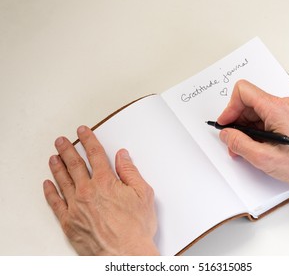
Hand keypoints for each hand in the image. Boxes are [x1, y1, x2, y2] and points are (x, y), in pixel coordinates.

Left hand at [43, 125, 158, 254]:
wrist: (125, 254)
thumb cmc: (135, 228)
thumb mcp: (143, 194)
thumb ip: (131, 172)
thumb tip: (123, 157)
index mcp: (105, 182)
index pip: (95, 154)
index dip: (88, 140)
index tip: (83, 132)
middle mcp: (87, 191)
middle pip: (74, 164)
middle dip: (67, 149)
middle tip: (61, 141)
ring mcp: (75, 206)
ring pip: (63, 180)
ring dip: (57, 166)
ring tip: (54, 157)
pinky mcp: (69, 222)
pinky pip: (55, 203)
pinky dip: (50, 192)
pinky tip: (48, 184)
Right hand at [218, 80, 288, 188]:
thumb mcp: (264, 158)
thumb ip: (240, 144)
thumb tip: (226, 134)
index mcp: (276, 109)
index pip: (243, 92)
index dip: (229, 107)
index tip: (225, 123)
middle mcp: (282, 105)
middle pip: (247, 103)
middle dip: (236, 122)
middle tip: (231, 140)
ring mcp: (286, 110)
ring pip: (255, 112)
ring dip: (245, 128)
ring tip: (243, 148)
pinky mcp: (288, 117)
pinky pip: (264, 118)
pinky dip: (255, 130)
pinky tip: (254, 145)